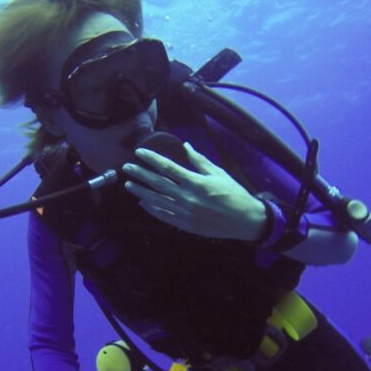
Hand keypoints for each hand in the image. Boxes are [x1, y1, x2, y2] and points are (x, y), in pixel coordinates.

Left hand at [122, 142, 268, 240]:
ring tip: (128, 185)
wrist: (244, 220)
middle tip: (126, 168)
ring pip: (157, 200)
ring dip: (141, 192)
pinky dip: (152, 209)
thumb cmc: (233, 193)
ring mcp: (184, 212)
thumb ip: (199, 161)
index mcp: (195, 182)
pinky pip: (164, 215)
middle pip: (158, 183)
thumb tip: (186, 146)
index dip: (151, 159)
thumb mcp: (219, 173)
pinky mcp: (185, 225)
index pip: (168, 167)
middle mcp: (187, 197)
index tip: (139, 153)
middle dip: (140, 174)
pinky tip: (143, 202)